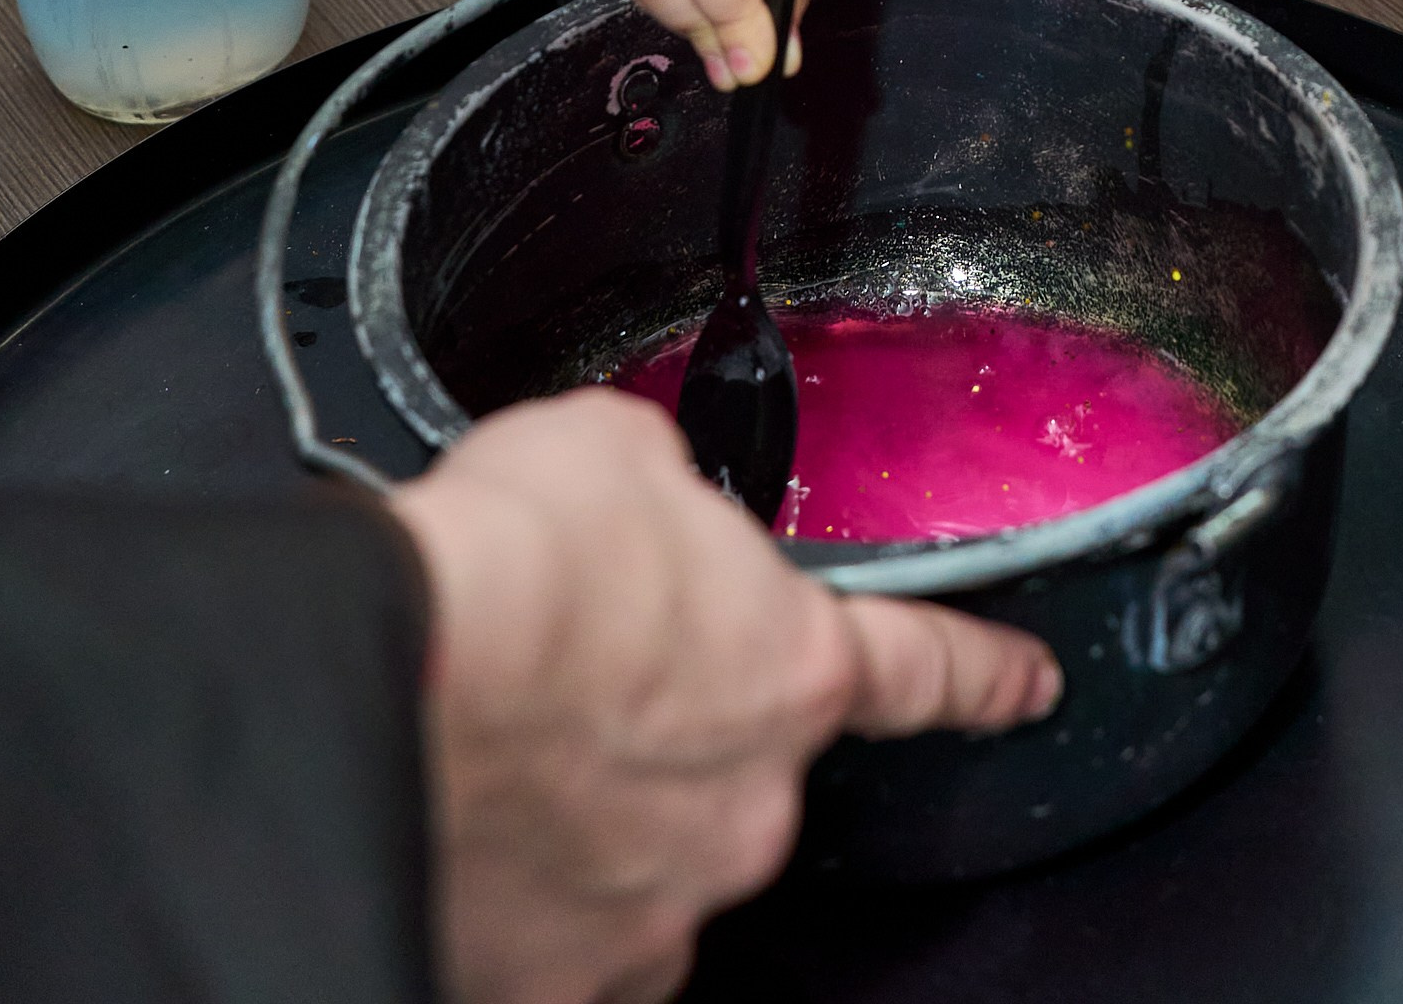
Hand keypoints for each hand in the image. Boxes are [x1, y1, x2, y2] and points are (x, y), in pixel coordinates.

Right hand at [392, 390, 1059, 1003]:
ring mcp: (653, 910)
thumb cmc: (501, 568)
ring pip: (648, 862)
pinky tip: (472, 830)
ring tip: (507, 757)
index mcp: (790, 668)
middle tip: (578, 685)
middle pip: (738, 770)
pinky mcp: (555, 981)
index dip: (982, 676)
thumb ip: (668, 494)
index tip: (1025, 686)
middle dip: (675, 731)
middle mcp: (743, 808)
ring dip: (596, 818)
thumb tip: (650, 505)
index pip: (924, 671)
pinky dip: (528, 895)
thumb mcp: (615, 453)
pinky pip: (562, 940)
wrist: (377, 677)